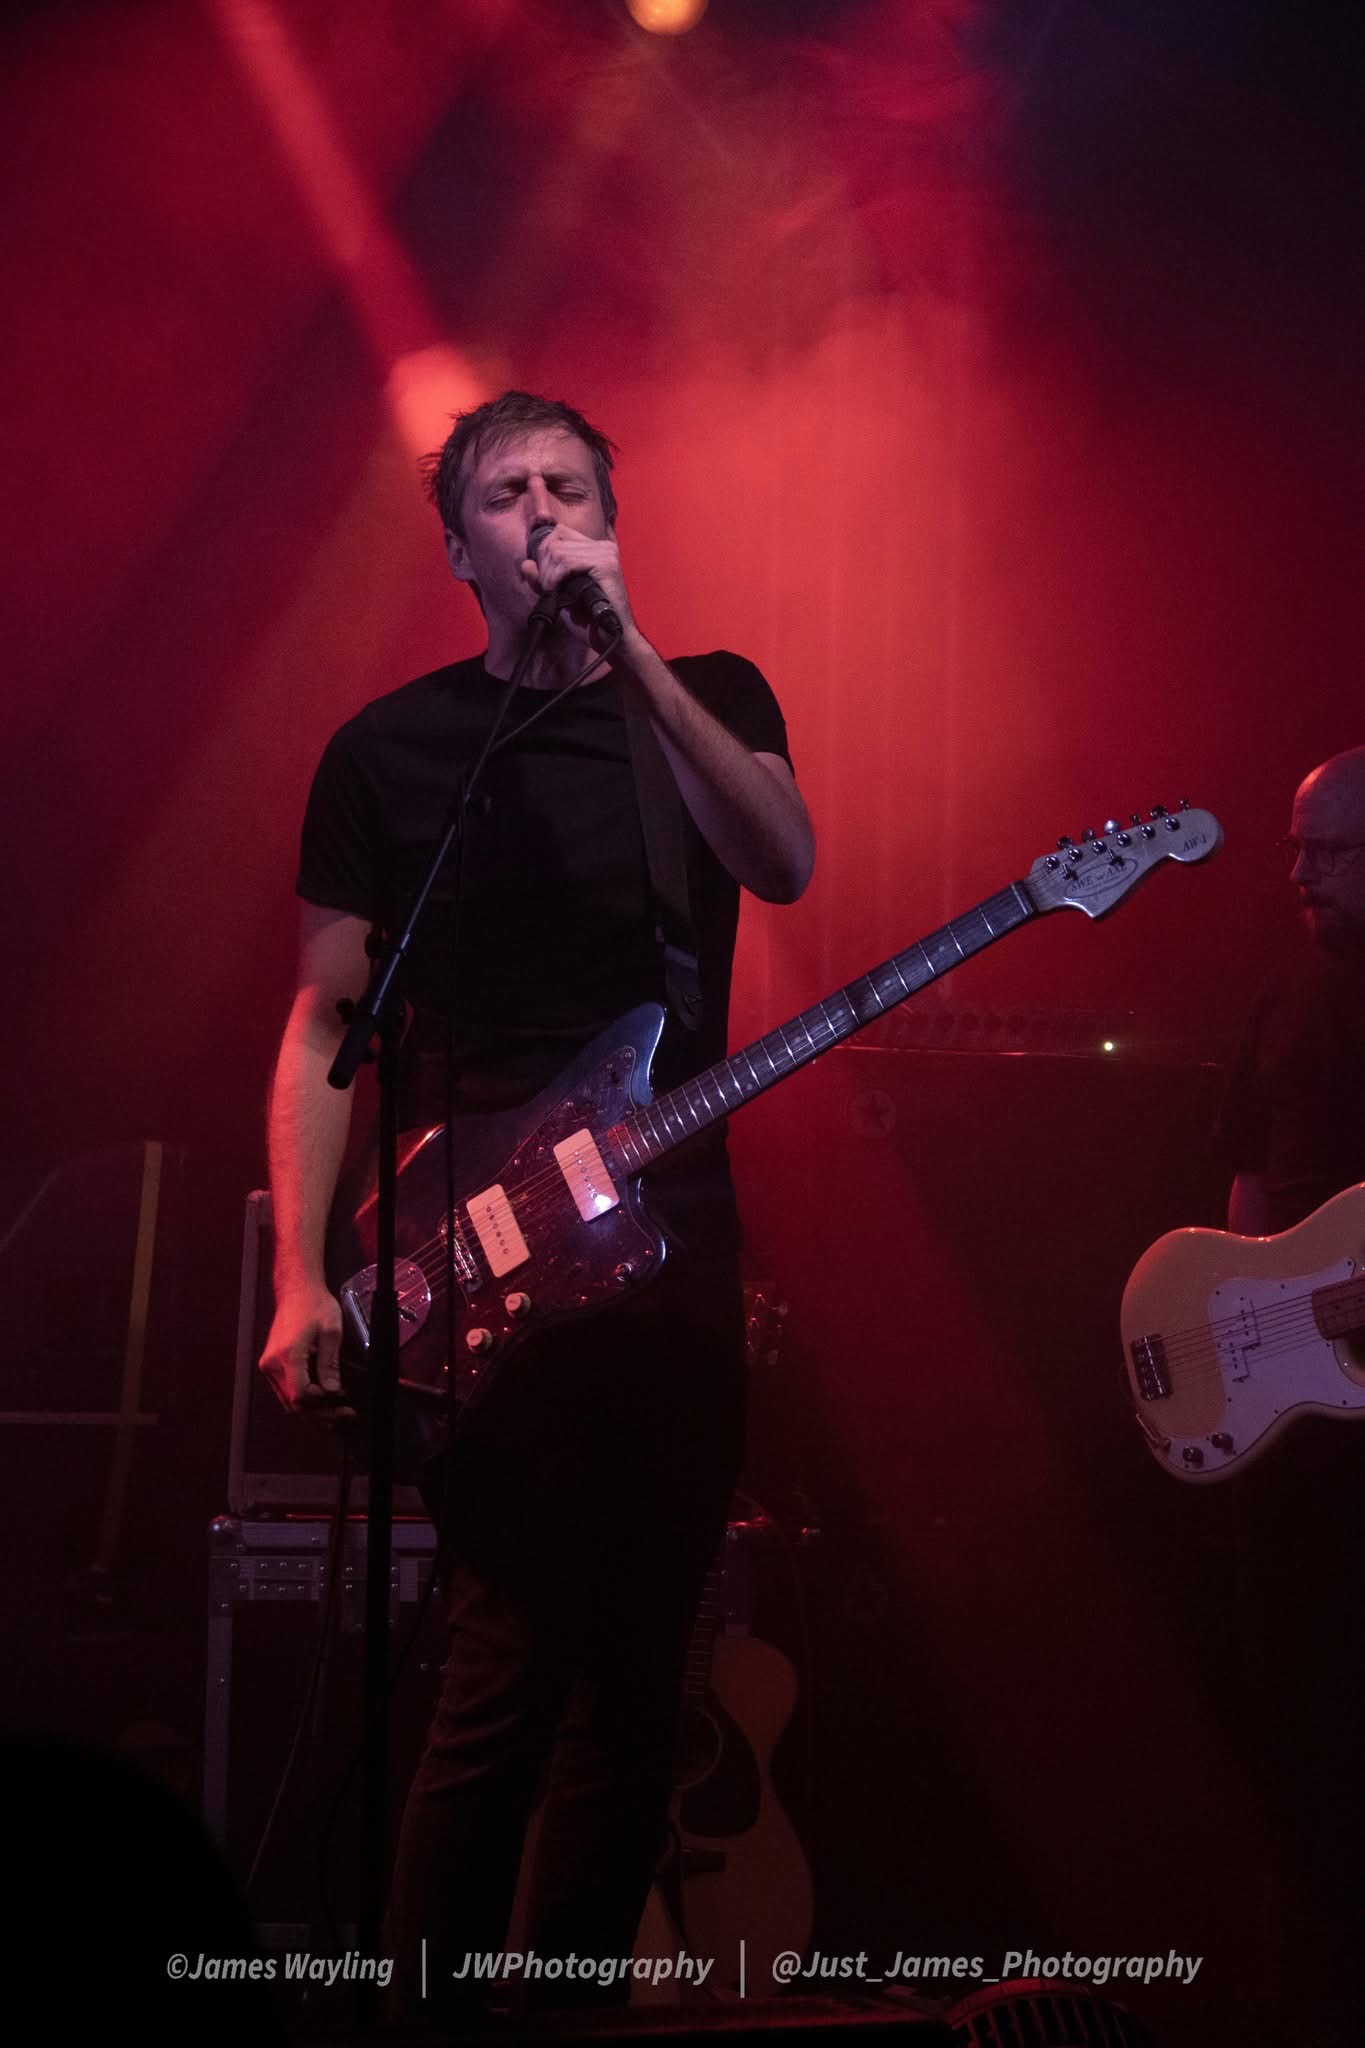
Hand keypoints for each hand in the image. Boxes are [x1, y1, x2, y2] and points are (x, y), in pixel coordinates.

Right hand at [258, 1281, 355, 1421]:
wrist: (296, 1291)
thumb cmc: (314, 1305)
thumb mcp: (331, 1331)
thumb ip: (330, 1364)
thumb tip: (332, 1391)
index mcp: (287, 1355)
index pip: (301, 1394)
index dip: (323, 1403)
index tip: (343, 1400)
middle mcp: (272, 1364)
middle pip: (293, 1404)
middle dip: (320, 1414)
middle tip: (344, 1413)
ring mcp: (268, 1366)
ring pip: (288, 1402)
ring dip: (312, 1411)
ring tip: (336, 1411)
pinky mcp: (270, 1366)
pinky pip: (285, 1392)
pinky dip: (303, 1400)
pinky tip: (321, 1400)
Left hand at [520, 524, 637, 644]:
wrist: (611, 637)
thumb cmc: (588, 619)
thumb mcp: (559, 595)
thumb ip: (542, 579)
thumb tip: (526, 564)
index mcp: (595, 548)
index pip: (559, 532)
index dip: (544, 553)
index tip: (546, 578)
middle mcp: (603, 546)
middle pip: (555, 539)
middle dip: (544, 564)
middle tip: (547, 588)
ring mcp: (606, 553)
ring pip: (558, 550)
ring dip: (548, 573)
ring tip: (553, 591)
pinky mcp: (605, 564)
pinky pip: (567, 561)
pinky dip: (555, 576)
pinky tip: (557, 590)